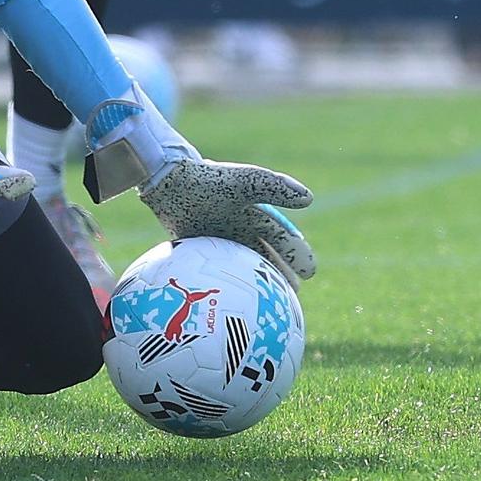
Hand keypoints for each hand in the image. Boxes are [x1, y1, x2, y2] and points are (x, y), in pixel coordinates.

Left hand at [140, 160, 314, 289]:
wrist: (171, 181)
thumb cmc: (210, 180)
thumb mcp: (245, 182)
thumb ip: (275, 188)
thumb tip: (309, 198)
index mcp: (255, 212)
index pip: (282, 236)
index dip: (297, 252)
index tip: (310, 271)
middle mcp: (240, 225)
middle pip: (267, 253)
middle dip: (282, 271)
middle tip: (294, 292)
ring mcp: (221, 236)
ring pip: (245, 263)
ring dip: (257, 280)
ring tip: (268, 300)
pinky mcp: (201, 244)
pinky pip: (220, 268)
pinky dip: (230, 282)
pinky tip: (230, 300)